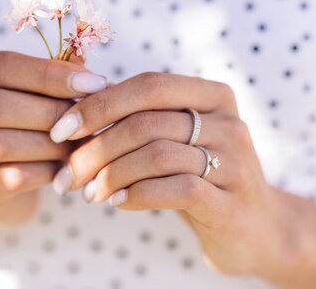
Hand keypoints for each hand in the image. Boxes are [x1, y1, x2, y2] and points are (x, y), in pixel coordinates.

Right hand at [0, 51, 107, 271]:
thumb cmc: (18, 125)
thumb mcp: (29, 94)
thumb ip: (53, 77)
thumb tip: (88, 69)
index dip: (49, 73)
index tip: (95, 82)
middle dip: (49, 110)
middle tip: (88, 118)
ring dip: (48, 143)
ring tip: (79, 143)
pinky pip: (7, 178)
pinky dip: (43, 172)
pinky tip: (64, 168)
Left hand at [48, 72, 288, 277]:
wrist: (255, 231)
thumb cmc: (201, 179)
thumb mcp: (177, 141)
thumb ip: (141, 118)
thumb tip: (76, 104)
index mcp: (213, 95)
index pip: (148, 85)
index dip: (99, 104)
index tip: (60, 130)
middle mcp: (229, 122)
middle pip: (146, 121)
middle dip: (95, 147)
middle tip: (67, 175)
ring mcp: (235, 162)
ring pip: (157, 154)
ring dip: (111, 174)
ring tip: (88, 192)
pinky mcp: (232, 202)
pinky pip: (177, 189)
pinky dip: (137, 194)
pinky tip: (117, 202)